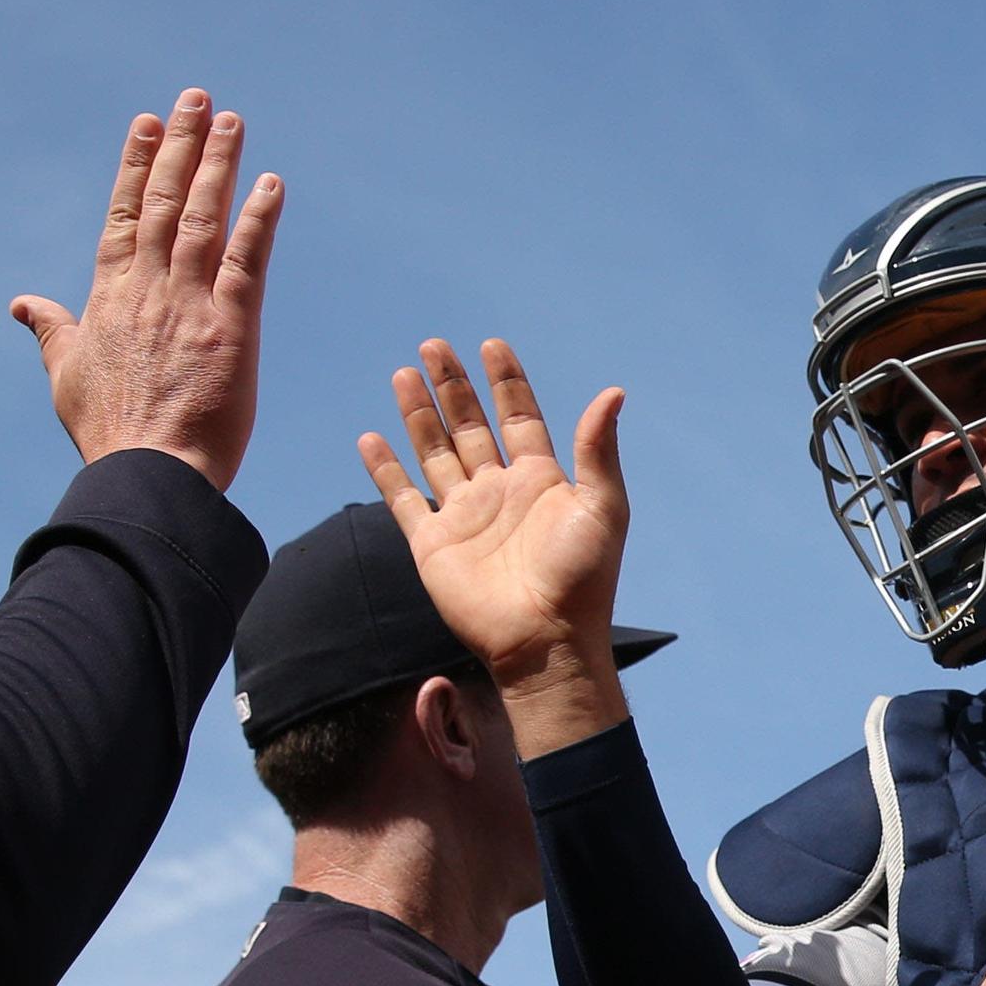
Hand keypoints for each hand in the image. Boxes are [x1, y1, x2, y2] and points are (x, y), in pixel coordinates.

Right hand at [10, 90, 283, 490]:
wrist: (150, 472)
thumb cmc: (110, 432)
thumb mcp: (66, 375)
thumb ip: (52, 330)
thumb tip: (23, 303)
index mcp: (110, 295)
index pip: (126, 214)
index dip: (139, 164)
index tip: (149, 123)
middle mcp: (148, 287)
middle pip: (167, 200)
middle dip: (183, 146)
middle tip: (198, 99)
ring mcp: (189, 302)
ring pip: (205, 217)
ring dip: (220, 164)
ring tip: (232, 121)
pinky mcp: (230, 325)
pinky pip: (247, 260)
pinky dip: (259, 219)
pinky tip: (271, 183)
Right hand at [360, 338, 630, 756]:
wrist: (545, 640)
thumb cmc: (583, 579)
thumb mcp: (602, 506)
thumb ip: (598, 449)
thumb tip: (614, 392)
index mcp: (541, 481)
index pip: (519, 417)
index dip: (506, 382)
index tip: (492, 345)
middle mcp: (500, 492)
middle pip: (471, 425)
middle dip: (453, 386)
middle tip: (434, 345)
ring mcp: (464, 515)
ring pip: (435, 451)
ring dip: (419, 415)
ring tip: (403, 373)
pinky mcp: (433, 543)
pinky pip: (403, 498)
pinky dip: (385, 469)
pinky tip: (370, 438)